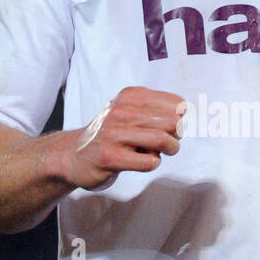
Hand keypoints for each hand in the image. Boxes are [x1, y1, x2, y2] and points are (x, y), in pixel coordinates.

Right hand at [61, 86, 186, 189]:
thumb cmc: (110, 134)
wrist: (75, 154)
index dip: (179, 118)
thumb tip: (185, 111)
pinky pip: (149, 162)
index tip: (170, 125)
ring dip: (168, 150)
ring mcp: (114, 134)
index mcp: (130, 96)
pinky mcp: (110, 157)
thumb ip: (157, 108)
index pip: (176, 103)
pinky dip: (153, 163)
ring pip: (162, 140)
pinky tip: (141, 161)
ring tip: (159, 152)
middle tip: (167, 142)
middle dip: (176, 136)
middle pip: (172, 122)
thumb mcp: (130, 111)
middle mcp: (122, 111)